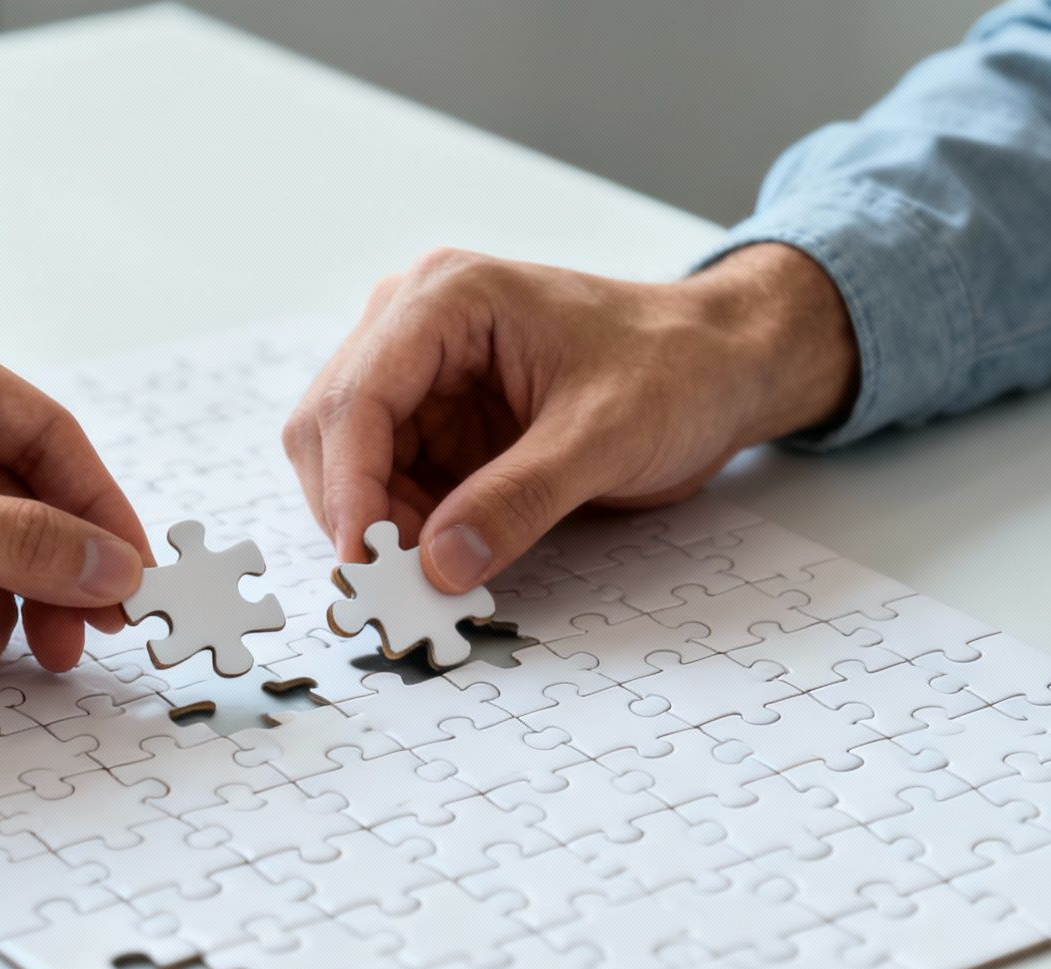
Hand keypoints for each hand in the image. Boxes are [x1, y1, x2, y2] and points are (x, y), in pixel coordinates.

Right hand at [283, 244, 859, 590]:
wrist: (720, 366)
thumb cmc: (675, 370)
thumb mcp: (605, 438)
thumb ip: (520, 500)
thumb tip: (440, 566)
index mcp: (447, 298)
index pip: (358, 395)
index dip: (348, 486)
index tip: (362, 562)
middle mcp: (413, 324)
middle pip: (330, 428)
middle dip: (353, 511)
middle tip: (391, 588)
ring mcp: (420, 374)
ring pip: (347, 463)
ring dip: (373, 527)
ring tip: (426, 578)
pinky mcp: (435, 421)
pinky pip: (386, 484)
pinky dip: (400, 530)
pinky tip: (440, 558)